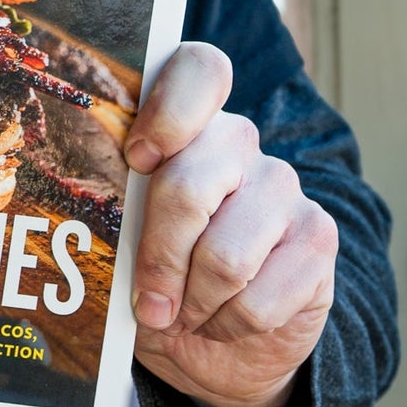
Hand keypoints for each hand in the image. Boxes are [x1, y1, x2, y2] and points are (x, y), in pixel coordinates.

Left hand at [126, 42, 337, 406]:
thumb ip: (115, 216)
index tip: (138, 160)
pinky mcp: (317, 237)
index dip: (168, 111)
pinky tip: (219, 323)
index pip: (199, 70)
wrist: (227, 336)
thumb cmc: (162, 272)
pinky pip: (259, 298)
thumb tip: (89, 235)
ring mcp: (283, 185)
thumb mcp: (128, 239)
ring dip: (192, 303)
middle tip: (147, 301)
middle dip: (158, 258)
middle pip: (187, 187)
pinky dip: (226, 324)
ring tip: (181, 314)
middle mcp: (238, 141)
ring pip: (223, 256)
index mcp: (185, 121)